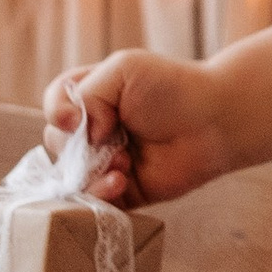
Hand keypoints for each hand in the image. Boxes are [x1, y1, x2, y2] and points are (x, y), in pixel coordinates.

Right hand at [40, 54, 233, 209]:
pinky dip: (100, 193)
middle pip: (57, 145)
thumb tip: (77, 134)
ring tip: (122, 162)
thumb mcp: (122, 70)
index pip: (55, 108)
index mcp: (91, 98)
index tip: (74, 120)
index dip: (58, 114)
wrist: (216, 120)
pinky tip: (121, 179)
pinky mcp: (121, 190)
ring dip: (89, 172)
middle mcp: (94, 131)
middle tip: (110, 140)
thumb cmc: (172, 87)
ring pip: (70, 177)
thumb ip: (85, 94)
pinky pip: (93, 201)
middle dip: (77, 147)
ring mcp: (106, 162)